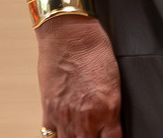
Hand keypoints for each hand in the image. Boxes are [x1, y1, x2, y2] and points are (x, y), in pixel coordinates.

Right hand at [35, 16, 122, 137]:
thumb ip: (111, 108)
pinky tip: (65, 134)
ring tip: (81, 135)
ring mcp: (65, 116)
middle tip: (95, 134)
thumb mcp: (114, 81)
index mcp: (108, 108)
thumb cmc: (94, 49)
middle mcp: (86, 117)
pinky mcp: (49, 111)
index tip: (111, 137)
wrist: (69, 34)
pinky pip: (51, 137)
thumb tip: (111, 125)